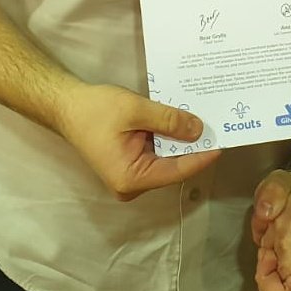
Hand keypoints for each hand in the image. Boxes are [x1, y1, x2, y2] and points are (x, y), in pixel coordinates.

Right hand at [57, 83, 218, 200]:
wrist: (67, 106)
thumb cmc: (96, 110)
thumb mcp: (136, 110)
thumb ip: (168, 120)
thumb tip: (199, 130)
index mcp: (132, 178)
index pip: (178, 170)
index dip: (202, 156)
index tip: (223, 142)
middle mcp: (133, 184)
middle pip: (173, 166)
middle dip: (193, 147)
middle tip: (218, 127)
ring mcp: (131, 176)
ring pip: (166, 159)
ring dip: (181, 141)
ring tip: (205, 122)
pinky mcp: (131, 164)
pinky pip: (156, 153)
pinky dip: (168, 138)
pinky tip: (181, 122)